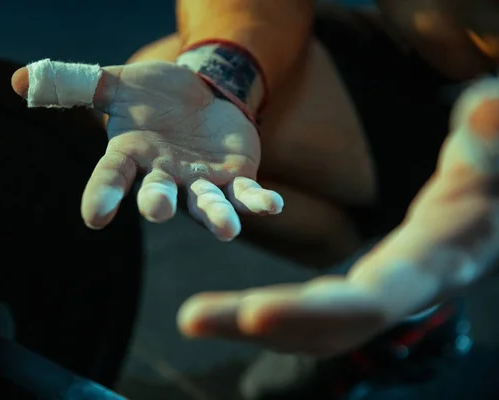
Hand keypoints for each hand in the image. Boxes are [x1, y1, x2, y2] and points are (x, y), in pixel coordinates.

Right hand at [12, 60, 282, 240]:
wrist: (198, 95)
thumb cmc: (151, 97)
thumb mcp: (115, 83)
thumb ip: (76, 83)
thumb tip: (22, 79)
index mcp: (132, 155)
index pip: (112, 178)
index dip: (103, 195)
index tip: (94, 216)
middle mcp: (164, 175)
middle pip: (158, 194)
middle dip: (158, 202)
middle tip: (156, 209)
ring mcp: (201, 181)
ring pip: (206, 204)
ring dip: (216, 216)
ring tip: (227, 230)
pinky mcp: (235, 176)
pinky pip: (246, 193)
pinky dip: (257, 201)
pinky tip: (271, 206)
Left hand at [176, 79, 498, 355]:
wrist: (492, 216)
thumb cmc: (492, 179)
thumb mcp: (494, 153)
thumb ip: (488, 139)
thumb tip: (485, 107)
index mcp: (432, 262)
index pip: (372, 299)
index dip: (316, 311)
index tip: (253, 313)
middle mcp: (401, 293)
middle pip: (329, 327)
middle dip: (262, 324)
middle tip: (191, 319)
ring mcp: (379, 297)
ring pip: (314, 329)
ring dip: (252, 326)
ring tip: (195, 319)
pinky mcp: (362, 291)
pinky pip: (313, 313)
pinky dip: (271, 317)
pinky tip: (230, 314)